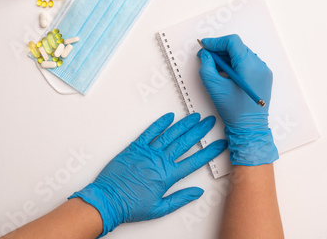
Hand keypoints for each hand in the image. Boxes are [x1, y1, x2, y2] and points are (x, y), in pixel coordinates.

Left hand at [69, 113, 226, 236]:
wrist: (107, 201)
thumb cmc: (130, 206)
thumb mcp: (159, 209)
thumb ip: (180, 199)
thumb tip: (196, 192)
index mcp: (167, 176)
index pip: (195, 161)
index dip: (209, 152)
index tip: (219, 144)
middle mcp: (160, 161)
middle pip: (185, 142)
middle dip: (200, 131)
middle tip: (209, 122)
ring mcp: (147, 152)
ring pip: (170, 134)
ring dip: (184, 124)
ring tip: (194, 117)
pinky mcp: (135, 147)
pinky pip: (149, 132)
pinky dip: (160, 123)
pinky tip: (169, 117)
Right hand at [197, 34, 277, 165]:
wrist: (250, 128)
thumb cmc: (234, 110)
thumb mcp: (214, 87)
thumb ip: (207, 67)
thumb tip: (205, 54)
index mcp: (249, 66)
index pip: (232, 42)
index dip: (216, 42)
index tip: (205, 46)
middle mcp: (259, 65)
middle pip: (237, 47)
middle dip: (220, 50)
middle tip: (206, 57)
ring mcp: (264, 71)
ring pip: (242, 54)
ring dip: (228, 57)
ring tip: (215, 67)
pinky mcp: (264, 77)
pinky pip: (248, 63)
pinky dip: (236, 64)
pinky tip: (227, 73)